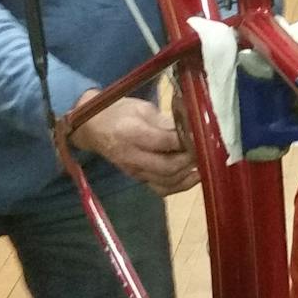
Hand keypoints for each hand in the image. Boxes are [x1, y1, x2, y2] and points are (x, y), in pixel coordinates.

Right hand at [71, 93, 198, 195]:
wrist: (92, 128)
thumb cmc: (118, 112)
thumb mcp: (142, 108)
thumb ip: (166, 121)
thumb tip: (191, 128)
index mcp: (131, 133)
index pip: (164, 142)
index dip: (186, 140)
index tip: (202, 133)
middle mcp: (132, 157)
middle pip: (167, 166)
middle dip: (190, 159)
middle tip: (205, 148)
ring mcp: (134, 171)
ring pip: (166, 181)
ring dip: (188, 173)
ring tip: (203, 160)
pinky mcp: (138, 178)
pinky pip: (161, 189)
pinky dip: (180, 185)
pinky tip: (195, 175)